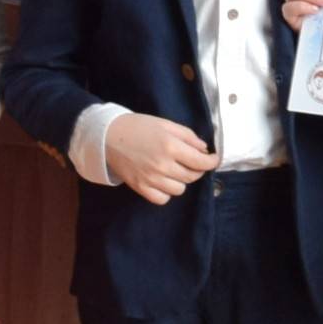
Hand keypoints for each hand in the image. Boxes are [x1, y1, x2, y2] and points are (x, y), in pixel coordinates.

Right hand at [103, 114, 219, 203]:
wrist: (109, 136)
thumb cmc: (139, 127)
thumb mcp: (166, 124)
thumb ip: (188, 136)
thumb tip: (204, 150)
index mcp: (171, 147)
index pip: (201, 162)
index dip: (212, 162)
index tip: (214, 159)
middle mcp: (163, 165)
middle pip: (192, 177)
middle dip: (197, 169)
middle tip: (193, 162)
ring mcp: (151, 179)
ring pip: (179, 190)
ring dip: (181, 181)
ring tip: (175, 170)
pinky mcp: (140, 188)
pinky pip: (163, 199)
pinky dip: (166, 192)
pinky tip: (163, 181)